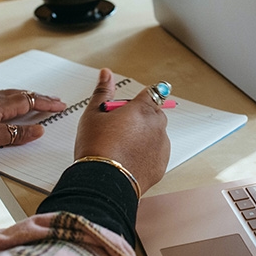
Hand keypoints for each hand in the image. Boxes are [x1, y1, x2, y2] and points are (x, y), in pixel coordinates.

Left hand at [0, 90, 66, 153]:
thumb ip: (14, 135)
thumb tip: (38, 131)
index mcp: (0, 105)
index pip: (30, 102)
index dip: (47, 104)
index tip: (61, 105)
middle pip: (23, 95)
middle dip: (41, 98)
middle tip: (55, 101)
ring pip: (12, 95)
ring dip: (28, 97)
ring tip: (37, 100)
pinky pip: (2, 97)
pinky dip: (14, 99)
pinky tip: (8, 103)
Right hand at [74, 68, 170, 195]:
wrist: (103, 181)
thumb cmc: (96, 147)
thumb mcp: (93, 114)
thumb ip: (103, 91)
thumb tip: (106, 74)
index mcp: (142, 109)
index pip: (153, 92)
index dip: (142, 98)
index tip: (135, 104)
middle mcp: (156, 125)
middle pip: (154, 114)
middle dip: (140, 118)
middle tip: (119, 129)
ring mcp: (161, 146)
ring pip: (156, 134)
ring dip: (145, 136)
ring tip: (122, 147)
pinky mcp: (162, 164)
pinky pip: (156, 153)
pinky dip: (147, 154)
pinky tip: (129, 159)